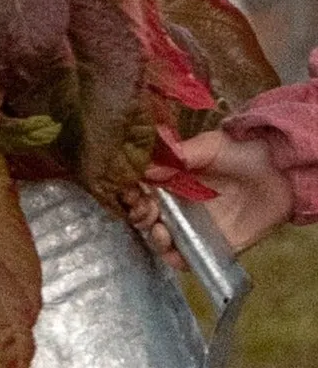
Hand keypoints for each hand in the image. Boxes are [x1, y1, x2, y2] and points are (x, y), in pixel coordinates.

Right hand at [121, 130, 295, 267]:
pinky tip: (174, 252)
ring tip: (161, 232)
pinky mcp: (213, 247)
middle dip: (139, 215)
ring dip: (154, 238)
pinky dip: (176, 259)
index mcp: (170, 178)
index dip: (129, 191)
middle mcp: (177, 203)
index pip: (139, 187)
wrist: (278, 174)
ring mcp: (194, 226)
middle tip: (146, 211)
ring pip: (162, 238)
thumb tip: (145, 170)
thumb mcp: (208, 146)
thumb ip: (178, 157)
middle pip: (145, 215)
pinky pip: (188, 259)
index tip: (128, 191)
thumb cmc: (239, 153)